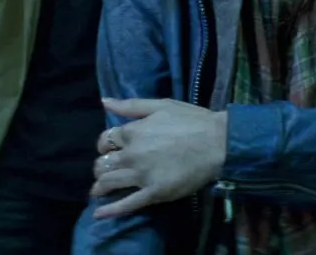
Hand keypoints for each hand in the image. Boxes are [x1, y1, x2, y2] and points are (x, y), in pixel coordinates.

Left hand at [88, 98, 226, 219]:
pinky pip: (127, 204)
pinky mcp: (154, 193)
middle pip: (102, 164)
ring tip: (97, 191)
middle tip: (104, 172)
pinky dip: (110, 210)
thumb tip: (104, 101)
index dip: (104, 145)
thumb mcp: (160, 105)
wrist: (217, 143)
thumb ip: (131, 105)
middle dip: (100, 168)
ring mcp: (141, 176)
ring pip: (109, 183)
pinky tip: (98, 213)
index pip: (105, 140)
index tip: (109, 150)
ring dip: (100, 187)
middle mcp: (131, 155)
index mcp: (132, 132)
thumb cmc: (192, 121)